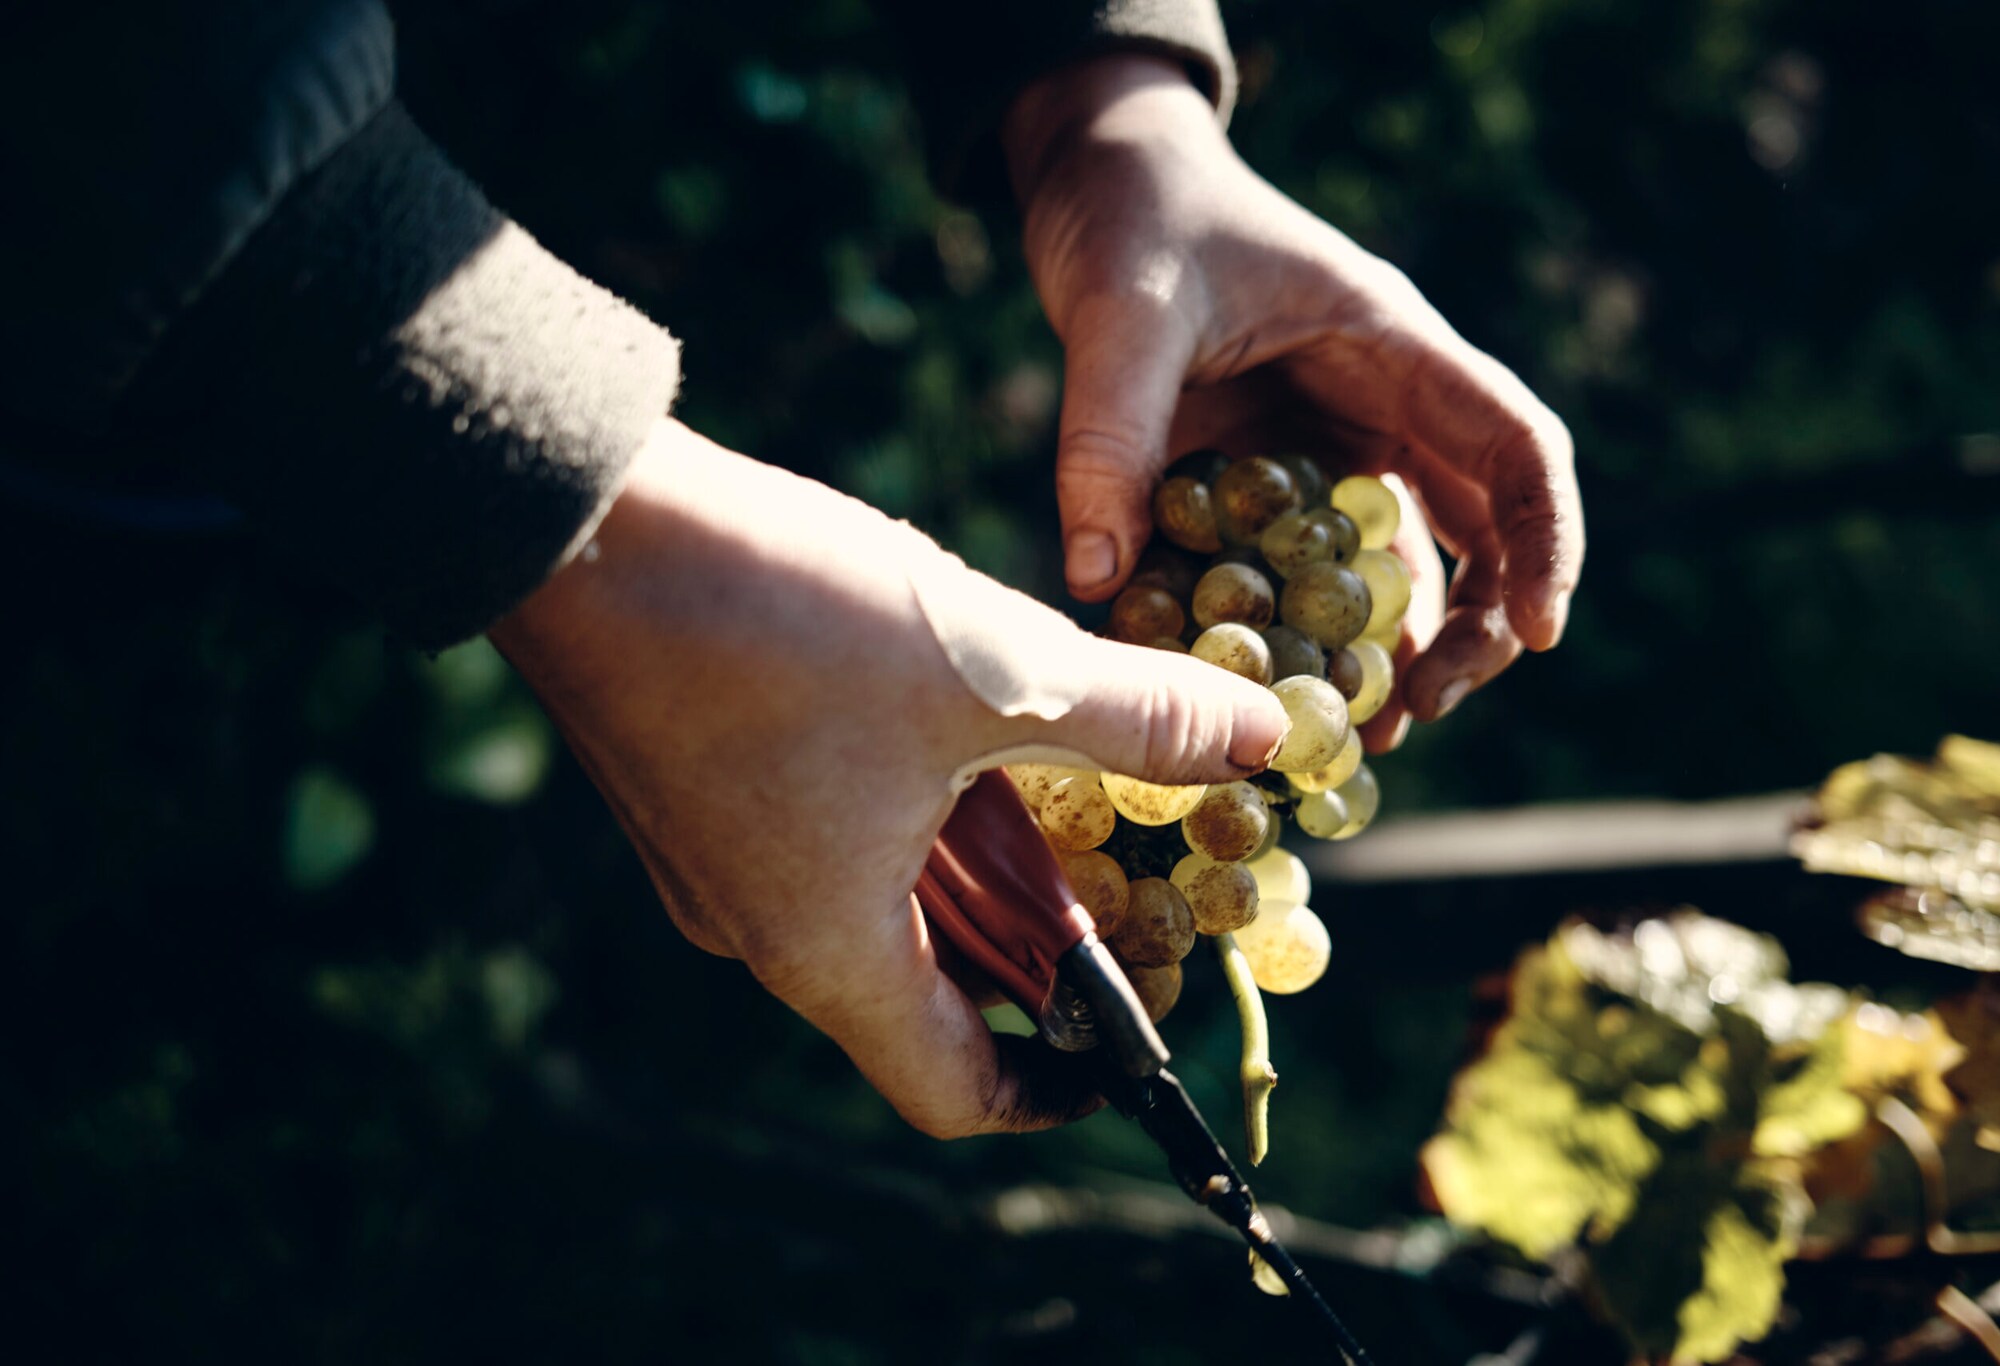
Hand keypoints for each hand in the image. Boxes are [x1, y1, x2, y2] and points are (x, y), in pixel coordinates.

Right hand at [491, 418, 1286, 1137]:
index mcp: (830, 952)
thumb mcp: (994, 671)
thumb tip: (1263, 738)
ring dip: (972, 874)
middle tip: (1122, 890)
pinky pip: (825, 845)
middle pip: (925, 1002)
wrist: (582, 517)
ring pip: (877, 912)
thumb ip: (1140, 715)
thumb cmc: (785, 618)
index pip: (955, 1094)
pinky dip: (907, 818)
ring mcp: (716, 863)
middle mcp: (761, 933)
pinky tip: (951, 719)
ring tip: (1051, 785)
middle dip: (1034, 959)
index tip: (1132, 1040)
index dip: (1056, 1090)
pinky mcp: (695, 793)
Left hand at [1003, 57, 1582, 746]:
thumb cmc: (1133, 215)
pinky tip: (1262, 687)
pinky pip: (1305, 565)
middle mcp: (1382, 401)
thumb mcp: (1120, 315)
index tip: (1537, 633)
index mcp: (1392, 345)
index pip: (1516, 446)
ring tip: (1348, 734)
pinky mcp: (1272, 474)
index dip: (1545, 539)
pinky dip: (1297, 628)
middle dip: (1471, 629)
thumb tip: (1096, 580)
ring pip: (1398, 561)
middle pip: (1479, 527)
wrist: (1100, 173)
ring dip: (1386, 649)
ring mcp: (1329, 441)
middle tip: (1417, 713)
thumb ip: (1109, 436)